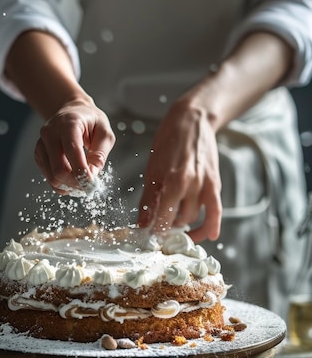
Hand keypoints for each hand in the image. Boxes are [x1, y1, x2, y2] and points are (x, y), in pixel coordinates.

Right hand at [34, 99, 115, 192]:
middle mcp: (50, 132)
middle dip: (75, 183)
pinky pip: (48, 176)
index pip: (72, 153)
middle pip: (58, 169)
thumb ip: (100, 155)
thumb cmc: (90, 121)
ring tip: (81, 181)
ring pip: (51, 176)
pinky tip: (72, 177)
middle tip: (88, 186)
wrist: (72, 111)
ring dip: (68, 186)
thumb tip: (91, 176)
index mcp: (68, 123)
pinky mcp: (39, 153)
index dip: (82, 173)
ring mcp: (41, 143)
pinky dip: (61, 183)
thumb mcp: (104, 133)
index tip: (93, 184)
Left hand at [137, 95, 221, 241]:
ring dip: (184, 224)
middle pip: (179, 220)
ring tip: (174, 223)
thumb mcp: (152, 170)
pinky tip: (210, 235)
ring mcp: (204, 185)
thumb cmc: (169, 142)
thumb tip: (142, 224)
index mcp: (172, 181)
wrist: (192, 121)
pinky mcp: (214, 183)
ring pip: (193, 216)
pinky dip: (212, 225)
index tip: (150, 236)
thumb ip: (148, 200)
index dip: (156, 230)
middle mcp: (190, 185)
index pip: (163, 217)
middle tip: (160, 227)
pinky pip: (216, 210)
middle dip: (169, 227)